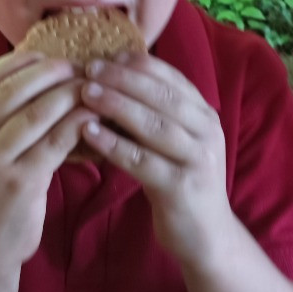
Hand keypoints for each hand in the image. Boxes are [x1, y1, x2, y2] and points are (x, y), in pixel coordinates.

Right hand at [0, 51, 95, 275]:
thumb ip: (4, 118)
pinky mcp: (17, 182)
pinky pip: (54, 142)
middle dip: (50, 72)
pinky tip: (94, 117)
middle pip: (13, 90)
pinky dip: (76, 124)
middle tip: (80, 65)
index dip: (20, 60)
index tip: (48, 52)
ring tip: (93, 86)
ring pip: (35, 113)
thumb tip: (44, 75)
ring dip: (68, 94)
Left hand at [79, 55, 230, 261]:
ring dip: (116, 105)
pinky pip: (142, 160)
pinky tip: (89, 132)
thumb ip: (156, 114)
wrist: (206, 236)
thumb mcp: (176, 143)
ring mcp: (197, 159)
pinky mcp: (181, 187)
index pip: (172, 79)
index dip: (139, 64)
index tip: (107, 55)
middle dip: (123, 79)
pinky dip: (114, 144)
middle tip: (89, 68)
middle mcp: (207, 132)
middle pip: (161, 96)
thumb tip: (113, 79)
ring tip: (85, 93)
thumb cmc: (181, 182)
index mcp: (205, 115)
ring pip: (153, 124)